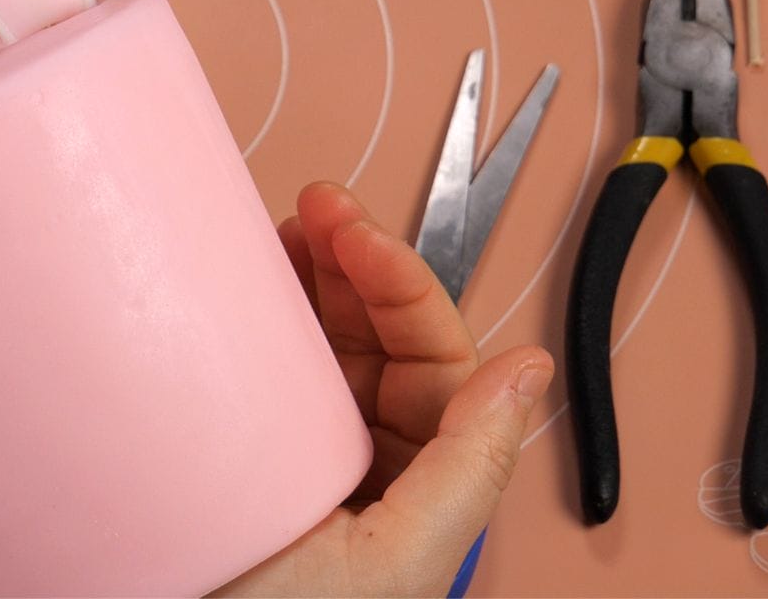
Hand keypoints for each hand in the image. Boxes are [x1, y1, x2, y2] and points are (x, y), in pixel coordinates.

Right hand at [214, 182, 553, 597]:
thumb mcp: (391, 562)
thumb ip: (466, 467)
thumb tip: (529, 370)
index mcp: (416, 489)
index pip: (433, 364)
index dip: (403, 287)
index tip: (355, 234)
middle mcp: (365, 464)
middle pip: (379, 340)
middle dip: (356, 265)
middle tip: (318, 207)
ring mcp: (301, 451)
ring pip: (322, 344)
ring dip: (311, 278)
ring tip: (286, 227)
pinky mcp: (238, 448)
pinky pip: (261, 366)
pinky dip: (260, 316)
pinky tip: (250, 282)